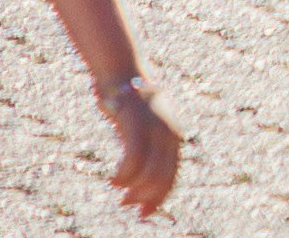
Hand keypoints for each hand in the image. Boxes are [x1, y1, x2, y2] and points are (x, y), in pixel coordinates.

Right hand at [99, 72, 180, 214]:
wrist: (122, 74)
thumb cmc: (130, 107)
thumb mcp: (144, 131)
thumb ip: (147, 151)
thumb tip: (139, 181)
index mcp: (175, 137)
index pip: (172, 176)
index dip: (159, 198)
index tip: (145, 214)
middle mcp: (170, 133)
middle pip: (163, 177)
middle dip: (145, 197)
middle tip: (127, 204)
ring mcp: (156, 127)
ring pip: (150, 171)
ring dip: (132, 188)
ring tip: (118, 189)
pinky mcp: (138, 123)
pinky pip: (134, 159)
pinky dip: (124, 175)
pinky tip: (114, 180)